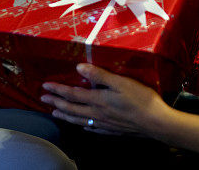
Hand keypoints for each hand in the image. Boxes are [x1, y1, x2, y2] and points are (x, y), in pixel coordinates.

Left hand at [41, 63, 173, 136]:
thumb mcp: (121, 82)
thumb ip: (99, 75)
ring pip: (79, 120)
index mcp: (98, 100)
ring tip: (55, 113)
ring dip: (65, 116)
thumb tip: (78, 68)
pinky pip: (93, 129)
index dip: (58, 90)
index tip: (45, 86)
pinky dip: (84, 127)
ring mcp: (105, 124)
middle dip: (56, 103)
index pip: (72, 94)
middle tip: (43, 100)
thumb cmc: (141, 99)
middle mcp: (98, 113)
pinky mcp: (113, 130)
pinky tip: (83, 127)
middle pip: (72, 108)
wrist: (156, 123)